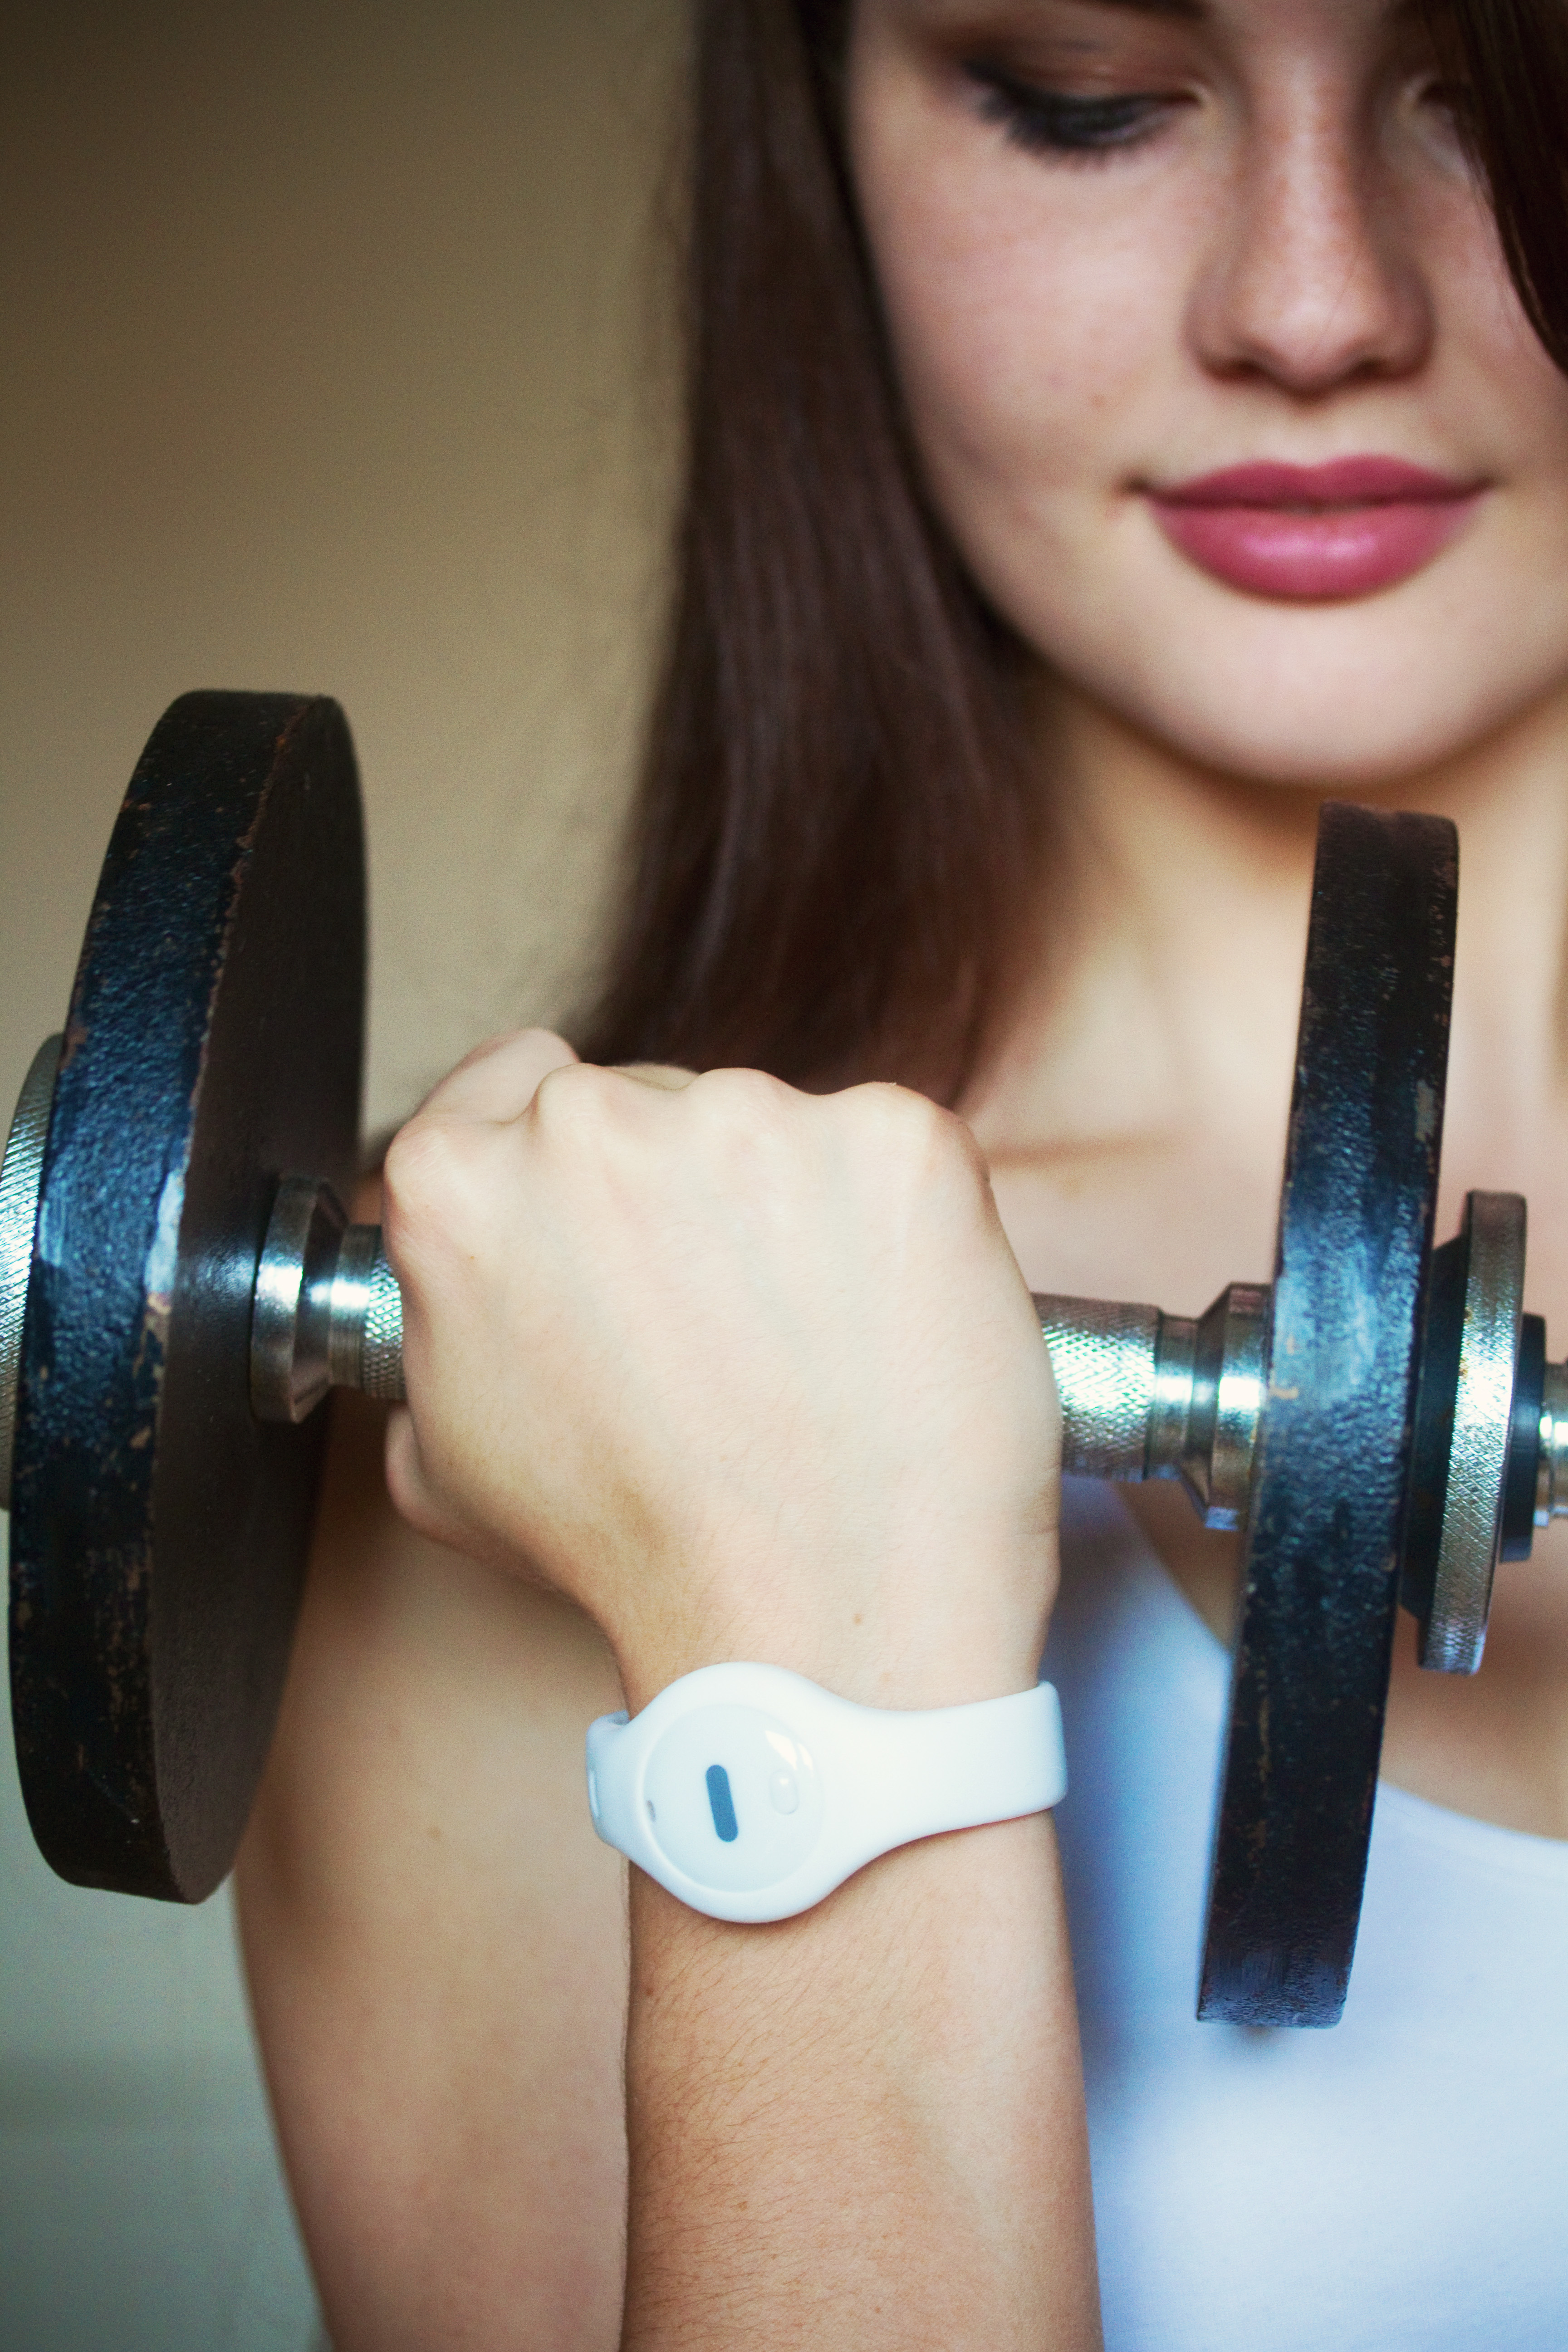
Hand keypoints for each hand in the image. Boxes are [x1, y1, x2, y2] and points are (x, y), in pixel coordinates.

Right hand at [382, 1031, 1059, 1710]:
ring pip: (774, 1126)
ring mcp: (754, 1117)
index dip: (568, 1150)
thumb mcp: (446, 1465)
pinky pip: (893, 1150)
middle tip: (725, 1322)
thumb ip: (436, 1333)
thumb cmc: (639, 1556)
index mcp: (462, 1185)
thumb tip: (456, 1302)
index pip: (512, 1081)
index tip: (620, 1206)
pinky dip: (898, 1223)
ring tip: (813, 1346)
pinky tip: (886, 1325)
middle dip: (686, 1190)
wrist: (816, 1618)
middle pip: (650, 1101)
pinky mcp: (896, 1140)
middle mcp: (592, 1125)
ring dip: (795, 1206)